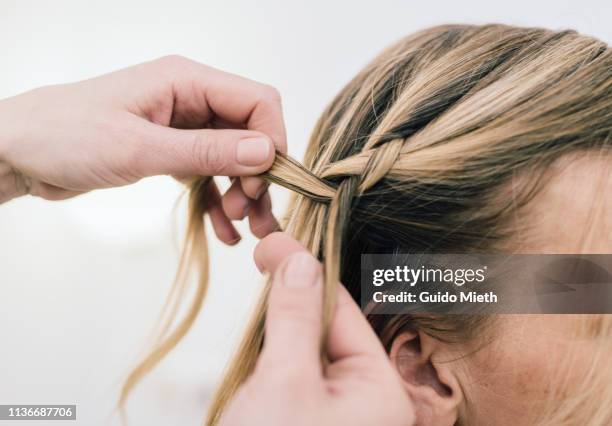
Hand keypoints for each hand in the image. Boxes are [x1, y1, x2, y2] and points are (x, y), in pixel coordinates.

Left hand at [0, 56, 285, 242]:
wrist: (19, 152)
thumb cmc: (67, 136)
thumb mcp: (140, 147)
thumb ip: (206, 151)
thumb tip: (265, 153)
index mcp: (187, 81)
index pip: (257, 101)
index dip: (271, 141)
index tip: (263, 183)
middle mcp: (191, 100)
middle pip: (250, 133)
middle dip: (257, 175)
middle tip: (246, 212)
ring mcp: (182, 127)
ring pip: (233, 158)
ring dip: (243, 193)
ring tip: (242, 227)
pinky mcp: (170, 151)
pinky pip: (208, 175)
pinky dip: (218, 202)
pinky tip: (223, 232)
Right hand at [218, 232, 414, 425]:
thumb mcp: (285, 380)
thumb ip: (296, 317)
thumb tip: (301, 261)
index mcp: (379, 390)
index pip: (343, 312)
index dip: (306, 273)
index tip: (272, 244)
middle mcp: (364, 398)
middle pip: (327, 326)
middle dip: (294, 295)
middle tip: (265, 254)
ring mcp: (335, 409)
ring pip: (308, 346)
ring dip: (281, 323)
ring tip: (259, 292)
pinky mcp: (306, 415)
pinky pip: (294, 370)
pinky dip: (274, 350)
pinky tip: (257, 339)